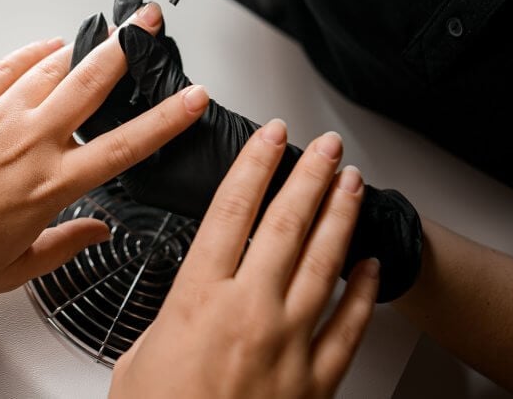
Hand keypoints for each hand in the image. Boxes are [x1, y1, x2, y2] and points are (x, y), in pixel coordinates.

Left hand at [0, 3, 208, 306]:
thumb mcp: (10, 272)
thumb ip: (62, 245)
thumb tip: (96, 231)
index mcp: (47, 187)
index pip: (124, 145)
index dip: (167, 119)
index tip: (194, 98)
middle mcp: (26, 143)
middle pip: (92, 81)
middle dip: (130, 46)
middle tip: (151, 21)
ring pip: (52, 68)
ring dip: (83, 48)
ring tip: (104, 35)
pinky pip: (6, 67)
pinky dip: (31, 53)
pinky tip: (46, 48)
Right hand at [109, 126, 379, 397]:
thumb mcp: (140, 358)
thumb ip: (172, 318)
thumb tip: (189, 303)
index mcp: (199, 297)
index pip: (232, 209)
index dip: (255, 164)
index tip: (268, 138)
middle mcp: (249, 310)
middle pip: (287, 224)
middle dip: (311, 176)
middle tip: (328, 148)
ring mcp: (289, 343)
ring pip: (325, 262)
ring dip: (341, 217)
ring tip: (353, 184)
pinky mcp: (315, 380)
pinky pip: (348, 325)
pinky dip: (363, 291)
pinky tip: (371, 265)